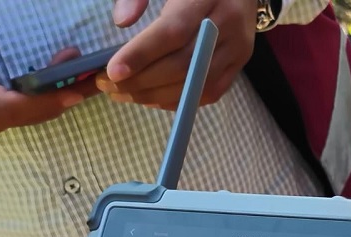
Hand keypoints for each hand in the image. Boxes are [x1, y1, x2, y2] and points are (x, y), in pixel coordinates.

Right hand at [0, 1, 95, 133]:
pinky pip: (30, 107)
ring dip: (64, 91)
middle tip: (100, 73)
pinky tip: (67, 76)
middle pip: (37, 110)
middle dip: (70, 93)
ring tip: (91, 70)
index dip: (49, 100)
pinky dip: (51, 93)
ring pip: (37, 110)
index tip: (77, 91)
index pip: (19, 106)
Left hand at [97, 0, 255, 109]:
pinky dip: (179, 101)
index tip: (113, 71)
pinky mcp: (240, 65)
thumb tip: (122, 21)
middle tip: (110, 86)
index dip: (142, 54)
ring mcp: (238, 49)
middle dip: (142, 81)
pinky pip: (209, 93)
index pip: (173, 32)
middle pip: (184, 65)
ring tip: (125, 94)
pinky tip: (153, 99)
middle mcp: (228, 25)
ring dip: (156, 96)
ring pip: (196, 85)